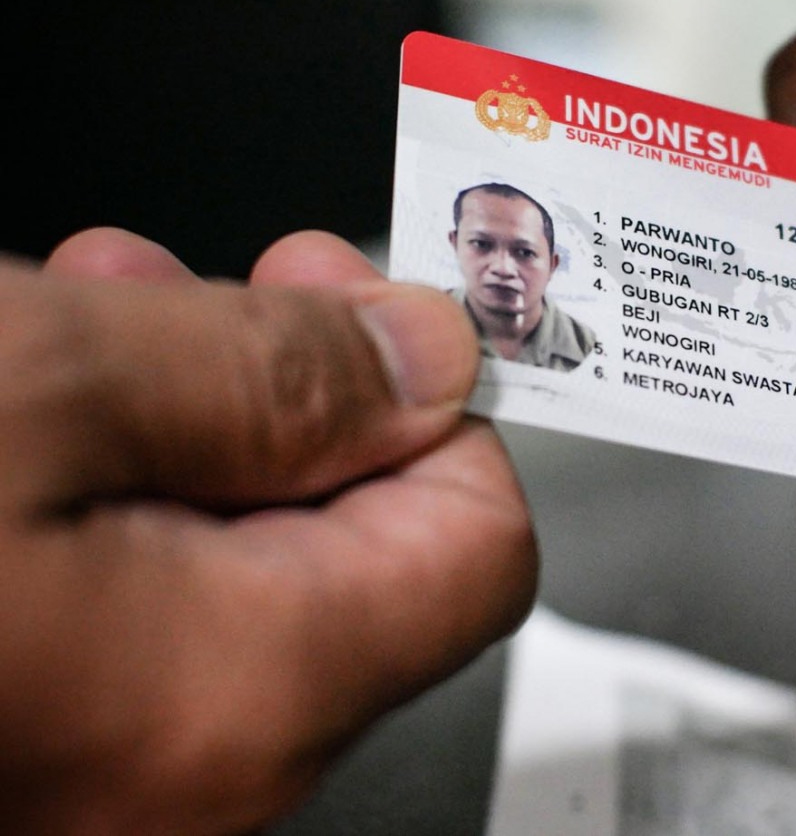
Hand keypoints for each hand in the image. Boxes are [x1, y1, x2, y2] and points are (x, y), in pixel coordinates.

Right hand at [0, 228, 536, 832]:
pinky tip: (40, 418)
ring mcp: (101, 773)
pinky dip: (112, 502)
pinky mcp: (30, 738)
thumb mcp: (48, 389)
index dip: (440, 403)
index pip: (480, 545)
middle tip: (220, 292)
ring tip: (100, 320)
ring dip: (191, 429)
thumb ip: (272, 371)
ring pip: (230, 574)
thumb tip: (422, 359)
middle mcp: (189, 776)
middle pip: (356, 557)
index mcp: (246, 693)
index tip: (369, 308)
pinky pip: (133, 620)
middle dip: (297, 395)